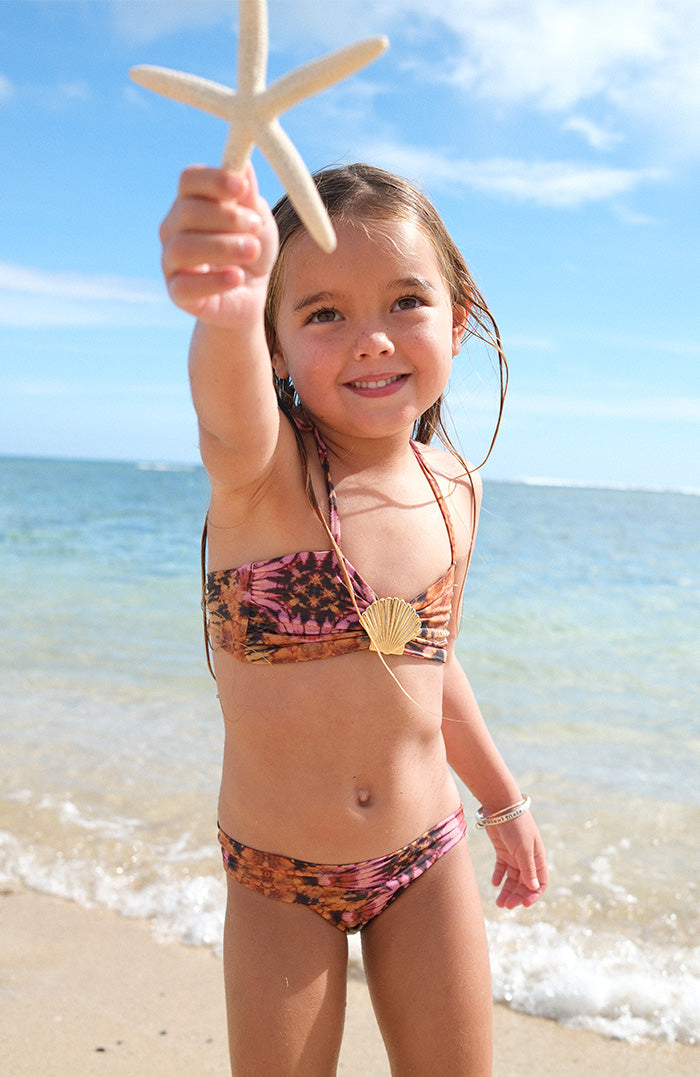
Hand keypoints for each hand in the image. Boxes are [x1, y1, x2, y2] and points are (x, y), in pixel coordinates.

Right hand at [159, 163, 278, 325]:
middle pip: (187, 211)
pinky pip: (186, 285)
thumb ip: (250, 197)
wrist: (250, 296)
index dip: (214, 180)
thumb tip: (245, 166)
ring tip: (252, 251)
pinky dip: (215, 280)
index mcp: (191, 203)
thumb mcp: (259, 222)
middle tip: (255, 226)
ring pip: (184, 247)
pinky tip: (237, 277)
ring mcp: (171, 261)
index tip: (241, 187)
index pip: (189, 180)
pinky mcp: (177, 293)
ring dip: (223, 247)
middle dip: (226, 217)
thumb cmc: (250, 252)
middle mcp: (174, 229)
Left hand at [486, 812, 547, 908]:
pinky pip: (502, 868)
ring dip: (507, 890)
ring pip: (512, 878)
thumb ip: (528, 869)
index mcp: (537, 858)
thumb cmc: (515, 826)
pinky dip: (499, 876)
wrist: (500, 805)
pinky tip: (494, 883)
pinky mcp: (502, 850)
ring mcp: (514, 854)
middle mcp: (527, 858)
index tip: (524, 904)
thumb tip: (534, 888)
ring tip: (499, 902)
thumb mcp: (523, 849)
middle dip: (517, 896)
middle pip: (525, 883)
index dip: (534, 895)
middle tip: (506, 905)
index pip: (540, 882)